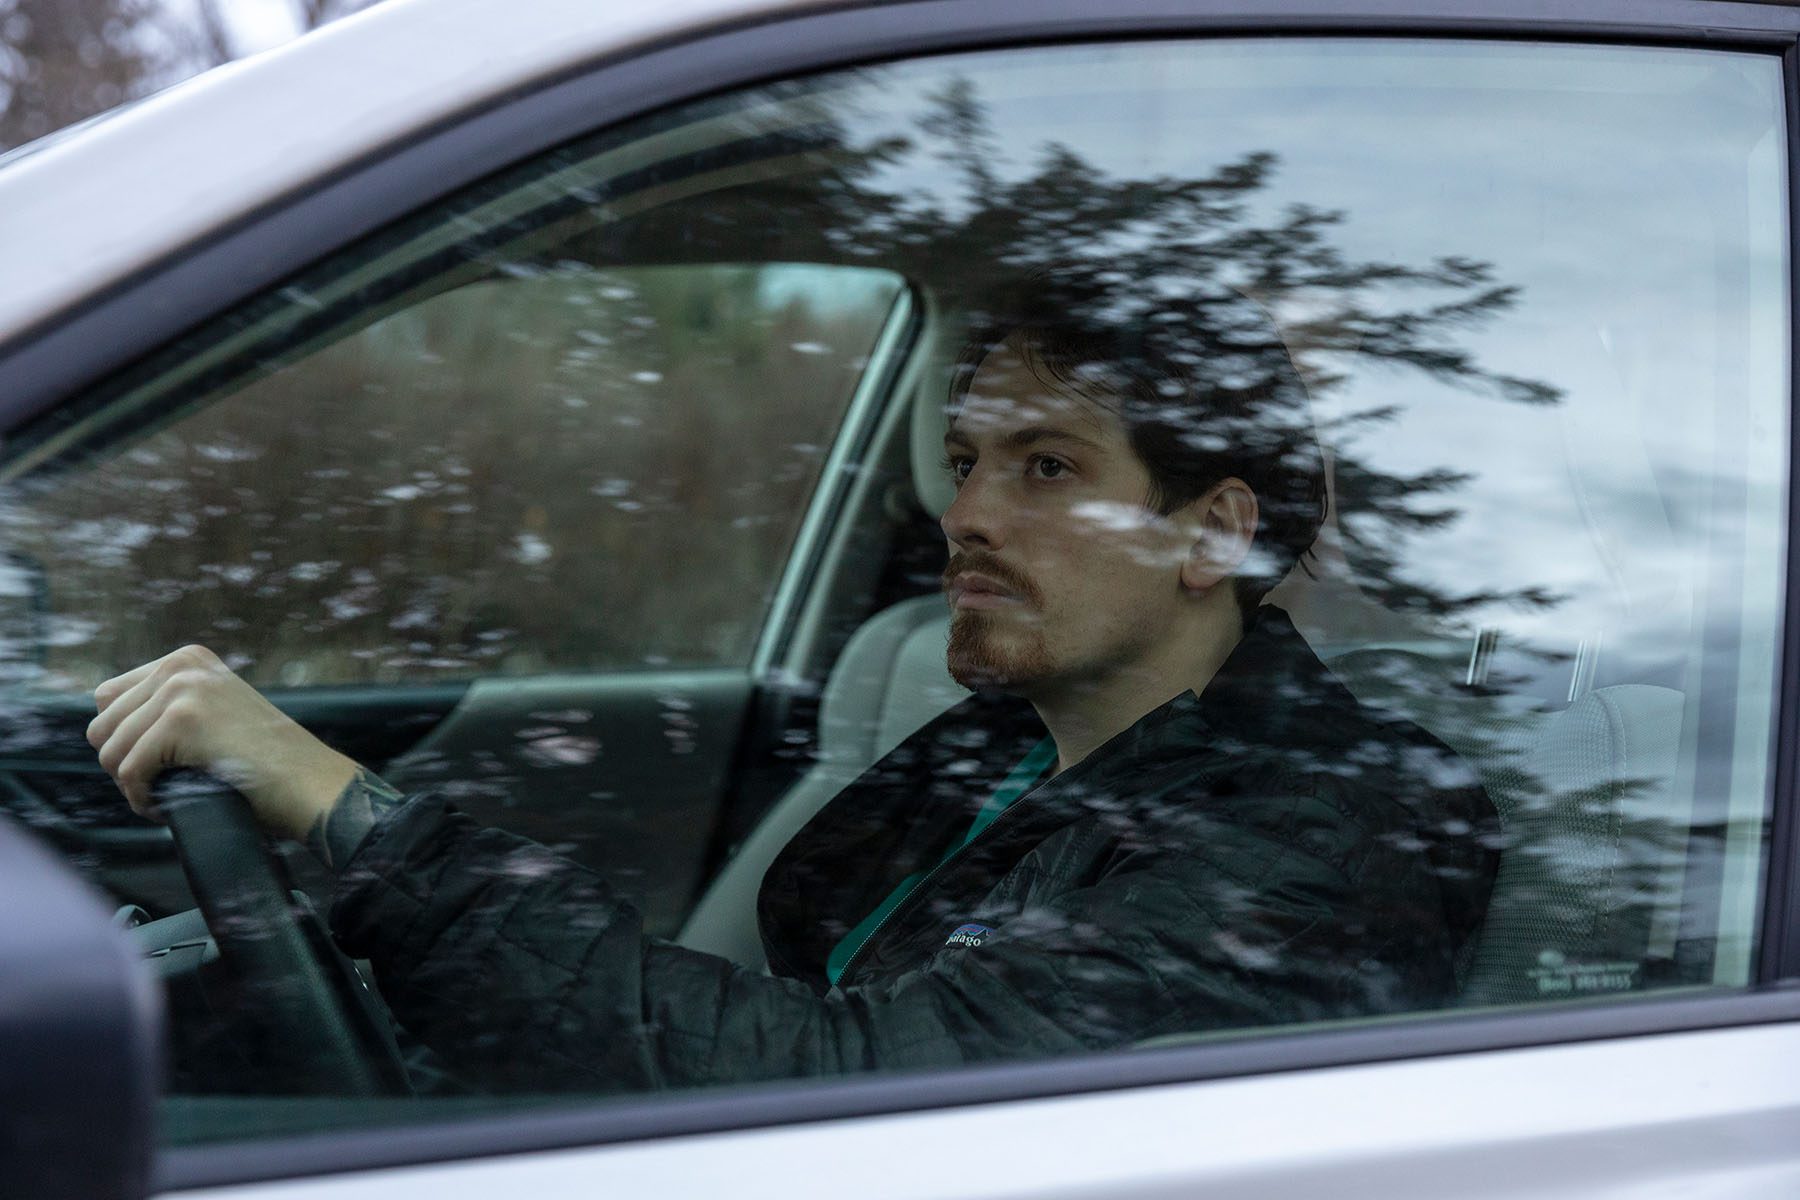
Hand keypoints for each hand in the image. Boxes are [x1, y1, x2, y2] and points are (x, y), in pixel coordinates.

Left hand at [88, 645, 357, 840]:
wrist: (308, 783)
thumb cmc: (265, 763)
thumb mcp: (214, 713)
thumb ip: (168, 707)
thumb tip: (105, 734)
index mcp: (187, 659)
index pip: (108, 698)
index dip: (124, 740)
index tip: (157, 765)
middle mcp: (181, 666)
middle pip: (102, 724)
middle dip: (124, 763)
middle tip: (161, 785)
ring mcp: (182, 689)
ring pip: (110, 750)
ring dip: (131, 784)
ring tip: (165, 796)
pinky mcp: (182, 720)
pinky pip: (129, 771)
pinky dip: (141, 798)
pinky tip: (167, 806)